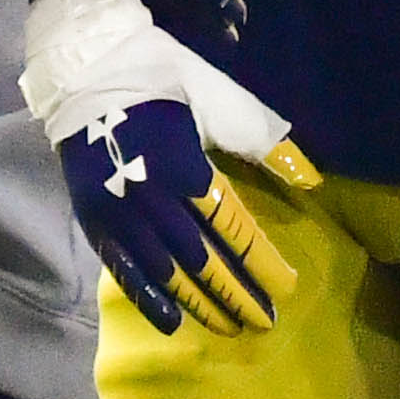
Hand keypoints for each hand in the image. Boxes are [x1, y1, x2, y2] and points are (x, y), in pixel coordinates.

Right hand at [20, 0, 320, 336]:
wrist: (87, 71)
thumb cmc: (163, 80)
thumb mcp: (219, 100)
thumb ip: (263, 143)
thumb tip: (312, 179)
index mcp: (184, 165)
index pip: (232, 228)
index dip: (260, 262)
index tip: (286, 286)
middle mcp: (150, 197)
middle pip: (202, 258)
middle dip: (237, 292)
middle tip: (267, 320)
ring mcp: (119, 213)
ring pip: (166, 271)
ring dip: (201, 303)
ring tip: (231, 327)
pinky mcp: (95, 221)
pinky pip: (123, 269)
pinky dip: (149, 299)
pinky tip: (172, 323)